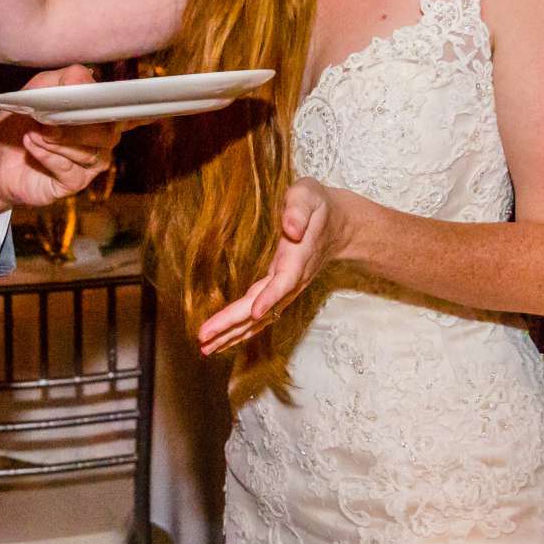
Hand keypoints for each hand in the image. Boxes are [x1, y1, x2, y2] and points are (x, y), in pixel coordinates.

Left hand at [0, 65, 120, 215]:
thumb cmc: (22, 122)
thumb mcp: (37, 91)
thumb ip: (62, 79)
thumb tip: (84, 80)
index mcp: (98, 112)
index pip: (124, 108)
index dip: (120, 106)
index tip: (101, 102)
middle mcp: (102, 138)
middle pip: (108, 132)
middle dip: (77, 125)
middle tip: (47, 121)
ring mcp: (91, 163)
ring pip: (89, 153)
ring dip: (58, 141)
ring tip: (34, 133)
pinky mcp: (75, 183)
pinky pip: (69, 169)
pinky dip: (47, 156)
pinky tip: (30, 144)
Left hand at [197, 178, 349, 355]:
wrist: (339, 226)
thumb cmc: (318, 205)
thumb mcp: (309, 195)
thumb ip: (299, 208)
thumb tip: (292, 228)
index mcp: (297, 256)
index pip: (285, 280)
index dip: (271, 296)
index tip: (255, 311)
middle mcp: (292, 279)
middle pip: (264, 308)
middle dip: (234, 324)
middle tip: (204, 337)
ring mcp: (286, 290)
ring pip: (260, 318)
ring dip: (233, 334)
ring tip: (206, 347)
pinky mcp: (280, 293)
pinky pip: (260, 317)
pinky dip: (240, 330)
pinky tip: (222, 341)